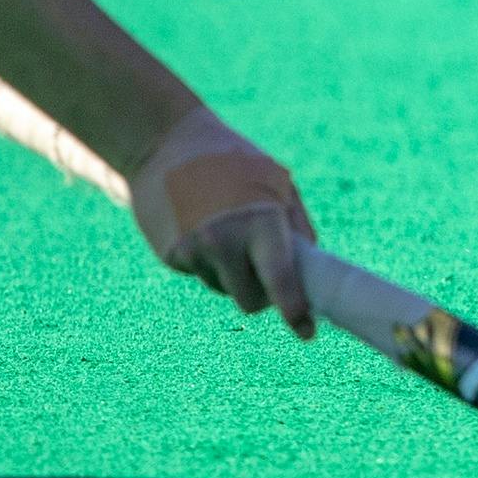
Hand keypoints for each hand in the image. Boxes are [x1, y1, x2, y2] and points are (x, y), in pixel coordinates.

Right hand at [128, 108, 319, 339]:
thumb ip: (296, 226)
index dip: (295, 310)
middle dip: (262, 292)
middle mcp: (227, 241)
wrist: (166, 144)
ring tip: (225, 226)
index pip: (281, 279)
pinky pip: (202, 274)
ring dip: (232, 273)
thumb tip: (310, 269)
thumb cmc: (233, 162)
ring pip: (225, 289)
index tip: (308, 333)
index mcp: (261, 220)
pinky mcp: (172, 256)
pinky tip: (200, 226)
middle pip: (252, 299)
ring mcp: (196, 251)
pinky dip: (208, 261)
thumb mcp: (276, 181)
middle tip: (261, 264)